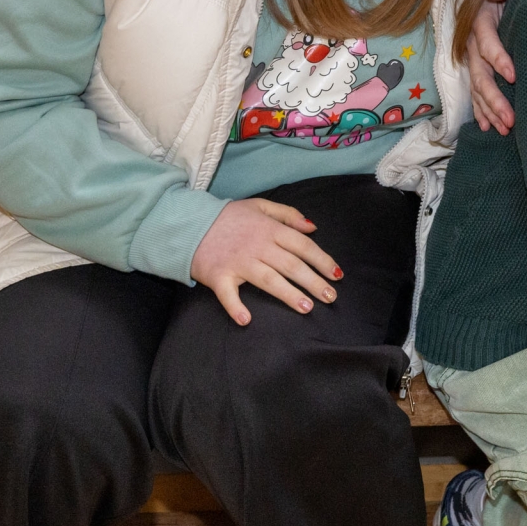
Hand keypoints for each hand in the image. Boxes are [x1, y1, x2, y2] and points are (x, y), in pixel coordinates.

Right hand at [190, 199, 341, 325]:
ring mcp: (238, 262)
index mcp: (269, 229)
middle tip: (330, 297)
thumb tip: (313, 227)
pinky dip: (236, 307)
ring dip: (289, 294)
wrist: (189, 223)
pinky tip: (247, 320)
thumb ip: (288, 214)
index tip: (337, 274)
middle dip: (313, 282)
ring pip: (269, 280)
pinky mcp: (218, 276)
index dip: (322, 260)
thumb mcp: (260, 206)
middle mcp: (257, 246)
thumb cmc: (228, 217)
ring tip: (307, 308)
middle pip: (291, 265)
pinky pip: (228, 295)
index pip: (303, 245)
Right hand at [465, 0, 520, 132]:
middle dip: (494, 98)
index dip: (498, 58)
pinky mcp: (478, 67)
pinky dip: (482, 110)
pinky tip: (489, 126)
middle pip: (479, 73)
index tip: (514, 75)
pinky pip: (476, 92)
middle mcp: (472, 42)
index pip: (486, 41)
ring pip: (477, 87)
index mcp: (480, 19)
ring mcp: (473, 57)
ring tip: (505, 129)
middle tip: (511, 119)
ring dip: (489, 110)